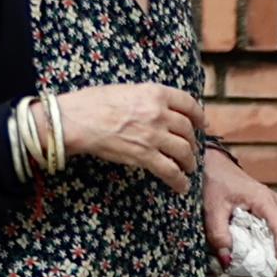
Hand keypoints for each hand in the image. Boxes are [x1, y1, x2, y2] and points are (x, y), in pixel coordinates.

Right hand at [52, 80, 198, 184]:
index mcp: (155, 93)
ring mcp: (153, 135)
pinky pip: (170, 170)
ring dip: (189, 161)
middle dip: (192, 142)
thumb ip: (146, 99)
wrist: (74, 120)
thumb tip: (158, 109)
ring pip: (184, 151)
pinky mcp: (144, 155)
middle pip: (187, 130)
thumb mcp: (126, 90)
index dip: (198, 116)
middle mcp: (159, 113)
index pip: (188, 104)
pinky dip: (179, 180)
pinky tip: (182, 186)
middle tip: (190, 149)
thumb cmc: (91, 103)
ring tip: (189, 167)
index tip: (202, 124)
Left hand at [197, 152, 276, 275]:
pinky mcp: (268, 210)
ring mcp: (274, 206)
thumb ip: (218, 234)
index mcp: (264, 201)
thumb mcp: (211, 208)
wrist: (212, 164)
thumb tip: (228, 261)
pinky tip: (268, 258)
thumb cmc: (212, 182)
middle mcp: (274, 204)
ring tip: (273, 273)